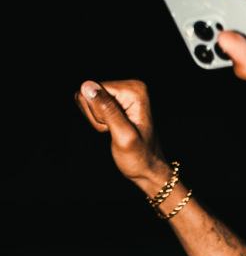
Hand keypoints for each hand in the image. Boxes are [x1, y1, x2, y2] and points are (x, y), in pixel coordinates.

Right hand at [75, 79, 171, 194]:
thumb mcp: (123, 136)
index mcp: (135, 90)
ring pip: (87, 98)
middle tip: (114, 131)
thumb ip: (106, 110)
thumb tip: (87, 86)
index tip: (113, 127)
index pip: (93, 88)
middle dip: (96, 116)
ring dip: (97, 119)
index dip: (96, 112)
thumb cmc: (140, 158)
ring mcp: (123, 92)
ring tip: (115, 131)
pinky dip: (97, 120)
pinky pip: (90, 103)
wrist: (149, 170)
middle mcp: (130, 86)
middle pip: (89, 91)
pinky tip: (112, 128)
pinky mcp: (116, 99)